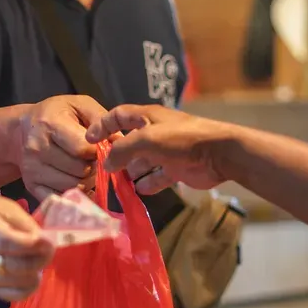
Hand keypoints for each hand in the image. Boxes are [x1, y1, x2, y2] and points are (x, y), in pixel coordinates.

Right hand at [0, 194, 54, 300]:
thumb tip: (42, 237)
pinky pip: (13, 296)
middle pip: (19, 266)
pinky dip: (29, 288)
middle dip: (42, 258)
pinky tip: (33, 275)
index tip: (48, 239)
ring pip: (20, 282)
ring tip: (38, 258)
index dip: (34, 243)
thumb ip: (22, 221)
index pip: (10, 243)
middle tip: (48, 247)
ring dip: (37, 271)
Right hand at [18, 95, 107, 200]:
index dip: (97, 150)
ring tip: (82, 168)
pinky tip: (74, 181)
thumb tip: (120, 142)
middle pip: (80, 170)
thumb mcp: (79, 105)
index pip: (82, 148)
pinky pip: (61, 198)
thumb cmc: (56, 115)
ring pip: (73, 186)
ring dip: (85, 181)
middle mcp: (37, 148)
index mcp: (50, 124)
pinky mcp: (31, 186)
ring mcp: (32, 170)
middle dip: (92, 166)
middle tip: (91, 159)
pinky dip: (73, 194)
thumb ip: (100, 118)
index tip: (98, 147)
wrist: (21, 131)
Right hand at [85, 105, 230, 194]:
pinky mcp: (176, 168)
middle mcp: (155, 132)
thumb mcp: (146, 139)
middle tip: (103, 169)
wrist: (218, 153)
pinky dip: (148, 183)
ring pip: (142, 161)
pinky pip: (157, 176)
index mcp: (148, 117)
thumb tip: (107, 164)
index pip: (118, 115)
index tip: (88, 139)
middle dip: (116, 154)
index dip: (102, 125)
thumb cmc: (182, 139)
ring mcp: (166, 151)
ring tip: (119, 184)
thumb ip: (122, 149)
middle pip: (129, 141)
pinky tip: (139, 191)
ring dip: (131, 172)